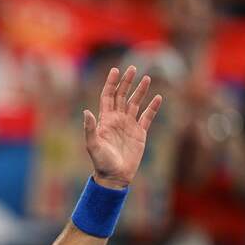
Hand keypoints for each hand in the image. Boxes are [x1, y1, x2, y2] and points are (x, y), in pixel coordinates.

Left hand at [83, 66, 162, 188]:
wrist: (115, 176)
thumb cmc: (101, 162)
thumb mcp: (93, 145)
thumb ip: (90, 128)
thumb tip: (86, 111)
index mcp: (105, 120)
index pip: (108, 96)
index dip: (111, 83)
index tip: (115, 70)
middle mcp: (117, 119)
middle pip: (122, 96)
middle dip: (127, 82)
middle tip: (133, 68)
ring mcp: (129, 125)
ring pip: (135, 103)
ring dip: (140, 91)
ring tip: (147, 77)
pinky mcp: (140, 133)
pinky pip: (147, 117)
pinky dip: (152, 107)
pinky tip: (158, 97)